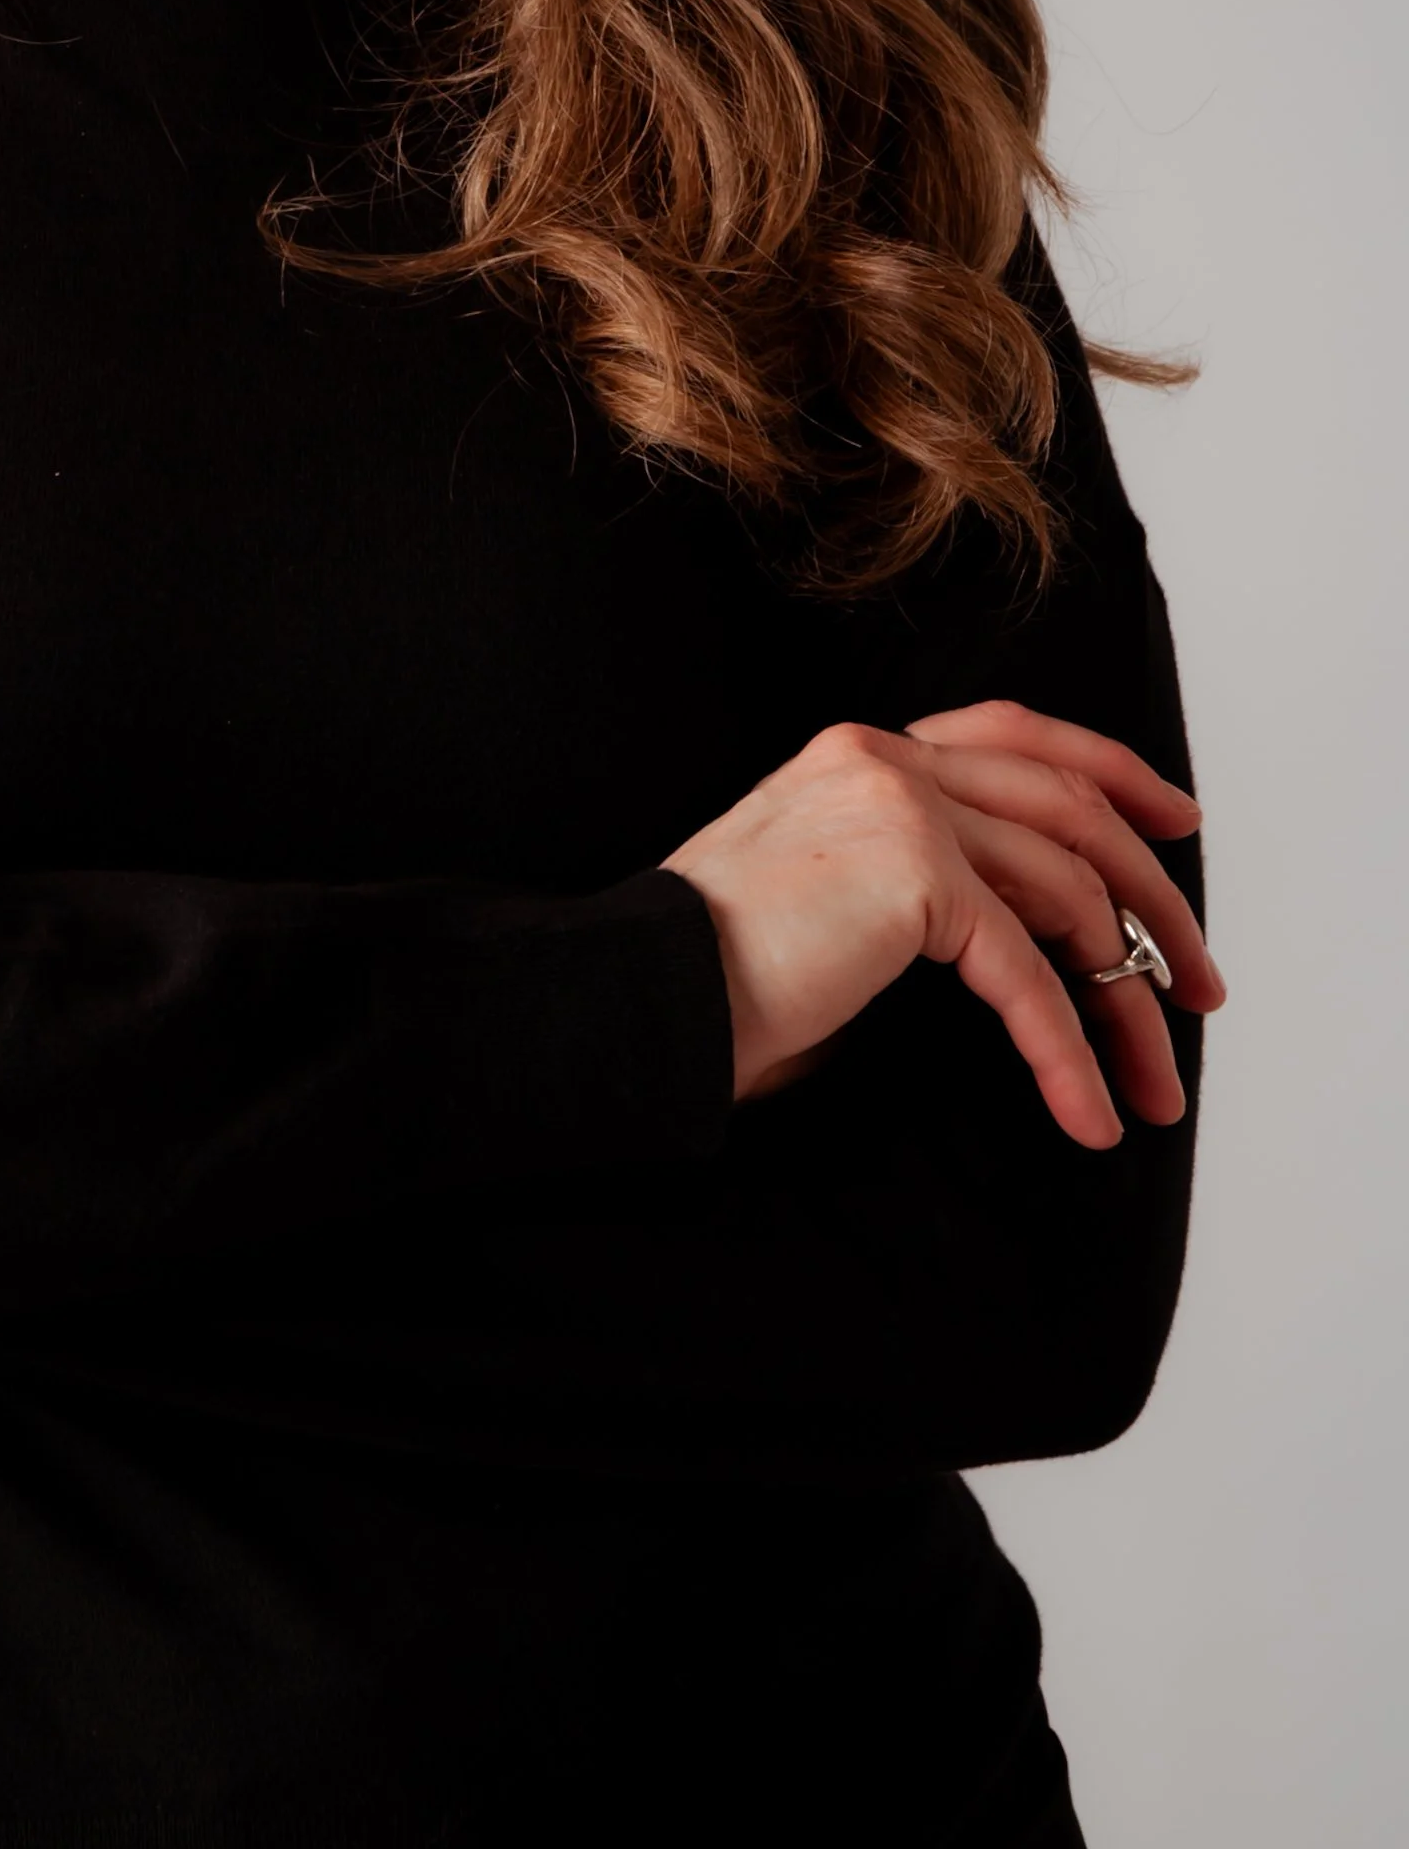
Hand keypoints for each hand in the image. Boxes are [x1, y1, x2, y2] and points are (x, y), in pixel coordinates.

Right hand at [664, 700, 1222, 1148]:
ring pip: (1068, 890)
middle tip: (1203, 985)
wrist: (645, 996)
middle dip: (1153, 901)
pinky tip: (1089, 1117)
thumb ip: (923, 884)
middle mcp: (884, 758)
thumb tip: (1040, 938)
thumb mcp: (835, 902)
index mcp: (860, 752)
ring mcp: (897, 802)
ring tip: (1155, 1088)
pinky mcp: (912, 872)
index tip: (1176, 819)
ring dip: (1129, 1000)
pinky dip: (1068, 1054)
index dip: (1111, 768)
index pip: (1015, 732)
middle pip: (1070, 804)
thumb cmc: (719, 976)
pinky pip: (1027, 974)